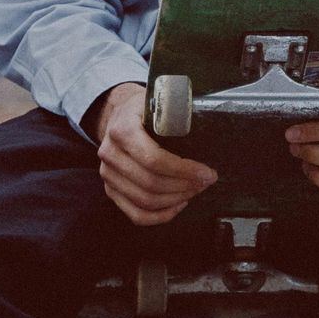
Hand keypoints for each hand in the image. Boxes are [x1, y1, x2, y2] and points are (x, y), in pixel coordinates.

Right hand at [89, 82, 215, 226]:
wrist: (118, 115)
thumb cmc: (143, 109)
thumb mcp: (158, 101)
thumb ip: (175, 114)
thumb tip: (210, 127)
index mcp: (122, 129)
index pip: (154, 159)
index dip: (184, 170)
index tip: (206, 172)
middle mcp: (110, 154)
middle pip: (150, 184)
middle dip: (184, 186)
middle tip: (205, 181)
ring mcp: (108, 175)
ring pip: (145, 201)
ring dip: (176, 200)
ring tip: (194, 190)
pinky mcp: (111, 190)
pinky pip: (136, 214)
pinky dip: (160, 216)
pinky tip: (178, 205)